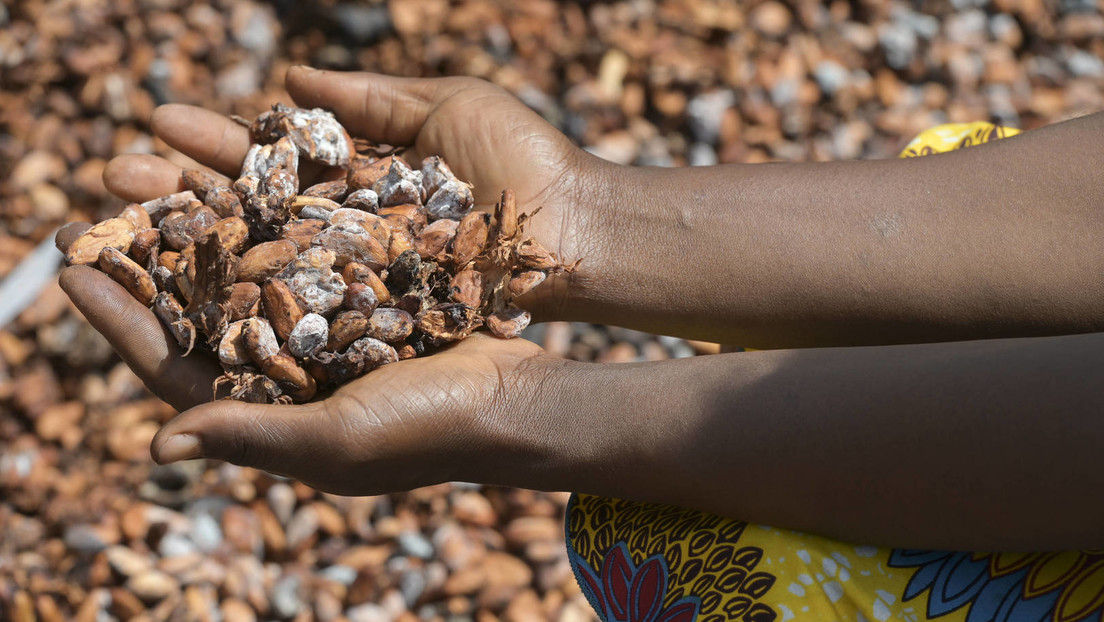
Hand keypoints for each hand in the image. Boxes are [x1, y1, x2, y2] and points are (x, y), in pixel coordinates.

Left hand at [56, 229, 555, 493]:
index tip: (74, 272)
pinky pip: (299, 251)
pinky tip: (243, 180)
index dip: (121, 322)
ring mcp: (319, 330)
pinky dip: (270, 219)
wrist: (514, 395)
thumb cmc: (427, 432)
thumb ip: (252, 436)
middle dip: (148, 266)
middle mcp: (284, 371)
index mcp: (266, 415)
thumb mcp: (336, 441)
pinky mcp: (356, 295)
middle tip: (98, 215)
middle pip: (198, 312)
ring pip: (243, 272)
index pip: (174, 367)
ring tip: (160, 181)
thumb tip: (158, 448)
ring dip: (201, 229)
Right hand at [101, 66, 616, 319]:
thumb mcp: (445, 108)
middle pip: (250, 213)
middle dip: (180, 193)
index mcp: (359, 180)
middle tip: (109, 175)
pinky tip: (184, 284)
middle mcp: (347, 233)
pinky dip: (246, 298)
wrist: (576, 228)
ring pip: (261, 262)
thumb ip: (370, 100)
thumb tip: (289, 81)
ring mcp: (357, 278)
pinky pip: (304, 309)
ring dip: (191, 243)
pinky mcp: (375, 318)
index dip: (213, 144)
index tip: (154, 122)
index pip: (270, 161)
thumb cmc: (522, 162)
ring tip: (118, 220)